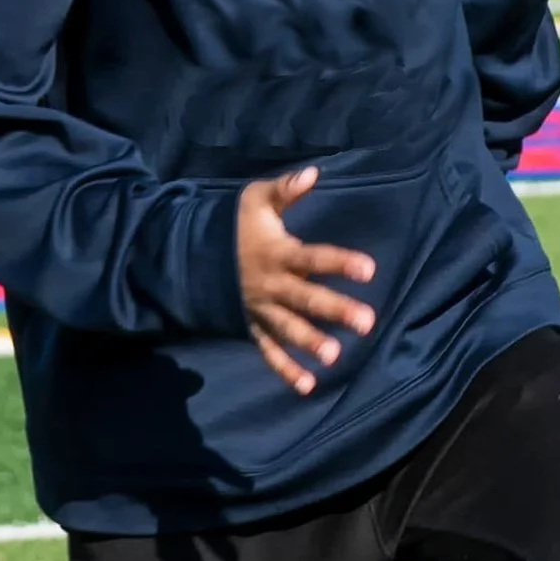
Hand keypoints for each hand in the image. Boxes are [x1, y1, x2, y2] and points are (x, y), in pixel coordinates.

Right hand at [238, 169, 376, 394]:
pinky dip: (285, 371)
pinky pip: (268, 353)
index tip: (369, 270)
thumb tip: (313, 174)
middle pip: (306, 299)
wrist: (190, 255)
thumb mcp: (254, 201)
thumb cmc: (234, 226)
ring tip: (334, 357)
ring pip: (288, 329)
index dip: (340, 262)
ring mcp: (260, 310)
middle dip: (335, 310)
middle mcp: (271, 285)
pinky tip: (308, 386)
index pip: (313, 258)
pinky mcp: (252, 329)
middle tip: (366, 322)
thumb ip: (284, 190)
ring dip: (310, 343)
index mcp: (276, 253)